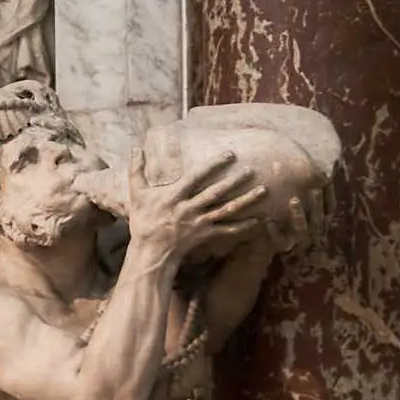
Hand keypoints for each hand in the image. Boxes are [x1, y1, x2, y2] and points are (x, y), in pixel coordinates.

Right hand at [127, 148, 267, 262]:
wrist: (149, 251)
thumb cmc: (143, 220)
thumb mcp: (136, 194)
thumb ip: (136, 170)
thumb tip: (134, 148)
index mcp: (174, 195)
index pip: (197, 176)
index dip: (214, 165)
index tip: (230, 154)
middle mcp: (189, 208)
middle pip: (216, 192)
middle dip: (235, 181)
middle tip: (252, 169)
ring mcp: (198, 222)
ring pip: (226, 210)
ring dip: (246, 200)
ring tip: (264, 190)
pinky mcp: (204, 235)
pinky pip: (227, 230)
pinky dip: (242, 226)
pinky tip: (258, 220)